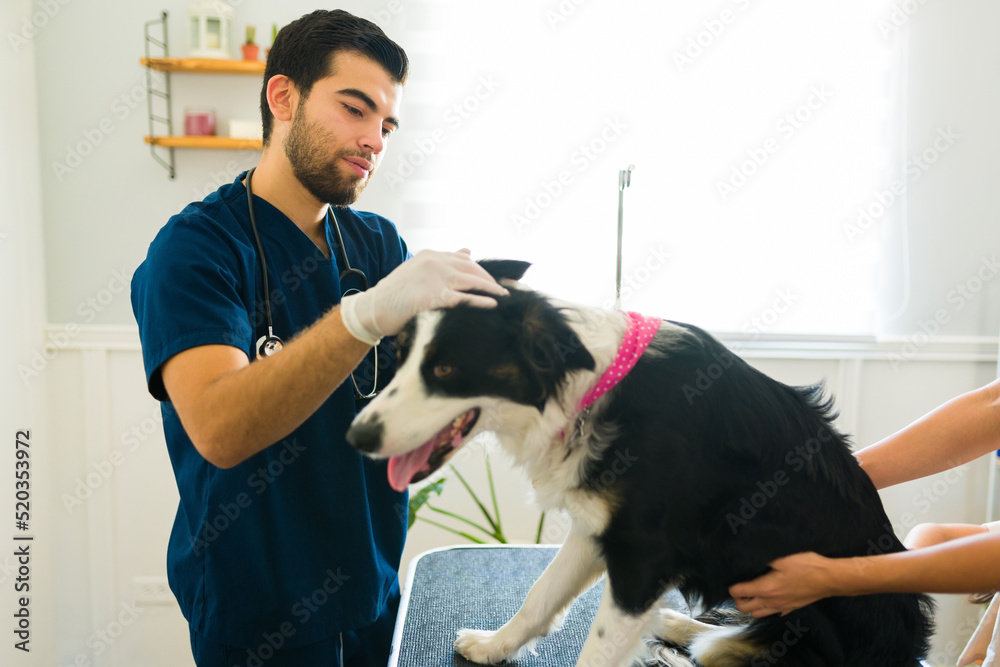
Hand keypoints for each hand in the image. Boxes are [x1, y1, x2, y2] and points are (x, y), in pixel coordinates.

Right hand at [340, 249, 508, 344]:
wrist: (373, 308)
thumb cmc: (395, 294)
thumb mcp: (418, 270)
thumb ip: (442, 262)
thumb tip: (469, 250)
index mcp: (431, 255)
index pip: (464, 259)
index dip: (481, 270)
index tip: (492, 280)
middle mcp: (434, 261)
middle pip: (471, 268)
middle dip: (489, 279)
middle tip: (503, 290)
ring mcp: (434, 277)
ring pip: (471, 281)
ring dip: (491, 289)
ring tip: (504, 296)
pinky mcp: (433, 295)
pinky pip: (463, 297)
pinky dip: (480, 300)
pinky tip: (492, 304)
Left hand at [729, 552, 837, 616]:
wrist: (829, 579)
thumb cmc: (806, 566)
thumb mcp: (781, 557)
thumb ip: (763, 559)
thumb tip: (749, 557)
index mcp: (766, 588)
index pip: (739, 593)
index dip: (732, 586)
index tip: (732, 579)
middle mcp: (771, 601)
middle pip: (745, 609)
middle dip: (738, 599)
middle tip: (740, 588)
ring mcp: (782, 607)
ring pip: (758, 614)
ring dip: (751, 606)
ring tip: (752, 594)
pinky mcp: (791, 608)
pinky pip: (773, 613)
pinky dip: (766, 608)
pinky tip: (770, 598)